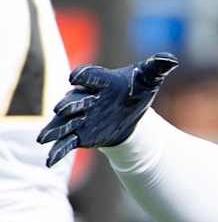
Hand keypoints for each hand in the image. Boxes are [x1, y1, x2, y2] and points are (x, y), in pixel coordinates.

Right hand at [37, 53, 179, 166]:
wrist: (129, 112)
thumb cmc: (135, 90)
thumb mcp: (148, 79)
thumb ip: (157, 67)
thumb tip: (170, 59)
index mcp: (100, 82)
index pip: (89, 76)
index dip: (83, 76)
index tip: (75, 78)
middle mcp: (86, 99)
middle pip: (73, 100)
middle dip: (68, 105)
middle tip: (61, 109)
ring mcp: (80, 118)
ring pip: (64, 123)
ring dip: (54, 130)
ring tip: (43, 138)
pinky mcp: (80, 135)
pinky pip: (65, 143)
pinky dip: (57, 152)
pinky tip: (48, 161)